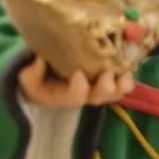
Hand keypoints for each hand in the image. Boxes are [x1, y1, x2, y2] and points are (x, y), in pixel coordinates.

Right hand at [18, 56, 133, 108]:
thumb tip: (39, 60)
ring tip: (125, 72)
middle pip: (100, 97)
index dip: (79, 88)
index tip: (77, 73)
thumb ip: (30, 73)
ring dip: (123, 83)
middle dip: (106, 87)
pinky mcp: (108, 78)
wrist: (46, 77)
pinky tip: (131, 62)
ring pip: (115, 92)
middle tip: (107, 72)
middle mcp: (85, 94)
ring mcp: (98, 88)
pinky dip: (128, 74)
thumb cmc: (37, 78)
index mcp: (64, 96)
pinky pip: (123, 82)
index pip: (75, 97)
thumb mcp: (27, 77)